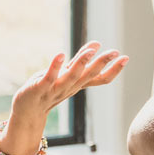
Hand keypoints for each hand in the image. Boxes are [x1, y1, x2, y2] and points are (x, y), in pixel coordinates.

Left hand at [0, 42, 128, 154]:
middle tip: (115, 52)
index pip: (100, 79)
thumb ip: (81, 59)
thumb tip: (97, 43)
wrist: (28, 111)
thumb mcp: (67, 73)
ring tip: (90, 52)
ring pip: (71, 77)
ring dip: (81, 64)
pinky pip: (49, 78)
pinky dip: (55, 67)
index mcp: (78, 85)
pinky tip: (61, 55)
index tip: (126, 58)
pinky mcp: (40, 88)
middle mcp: (70, 88)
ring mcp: (55, 89)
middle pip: (89, 76)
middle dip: (102, 64)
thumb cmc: (49, 89)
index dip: (114, 69)